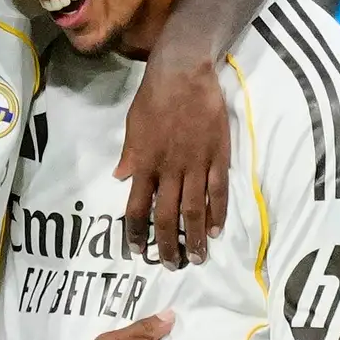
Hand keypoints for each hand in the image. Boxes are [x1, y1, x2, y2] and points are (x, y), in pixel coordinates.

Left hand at [117, 55, 230, 266]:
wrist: (183, 73)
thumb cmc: (154, 97)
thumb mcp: (133, 126)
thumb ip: (130, 155)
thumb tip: (121, 178)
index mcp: (145, 164)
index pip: (138, 208)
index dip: (138, 233)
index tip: (139, 251)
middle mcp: (170, 170)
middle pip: (167, 217)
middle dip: (168, 245)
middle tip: (171, 265)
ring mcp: (196, 165)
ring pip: (195, 210)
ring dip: (195, 238)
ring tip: (197, 258)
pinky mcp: (218, 156)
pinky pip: (218, 191)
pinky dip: (218, 213)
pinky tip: (217, 230)